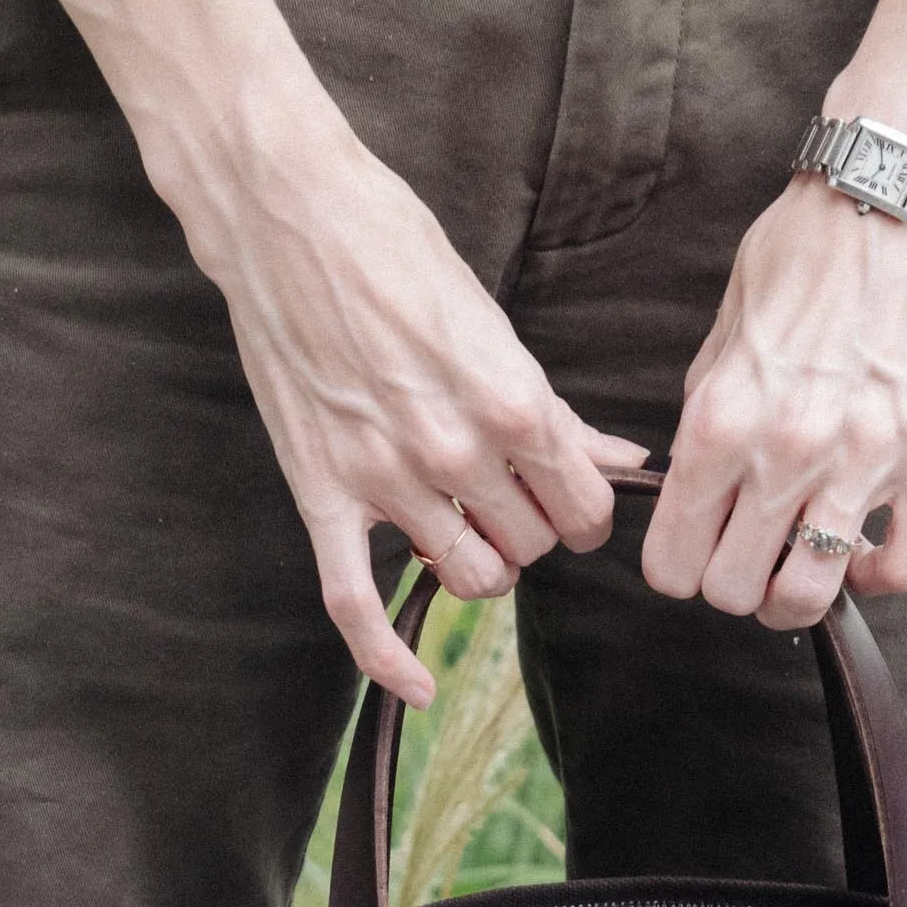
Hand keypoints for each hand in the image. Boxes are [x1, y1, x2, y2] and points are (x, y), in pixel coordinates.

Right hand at [175, 120, 645, 705]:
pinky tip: (416, 690)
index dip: (584, 513)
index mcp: (512, 401)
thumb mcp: (492, 323)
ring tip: (463, 528)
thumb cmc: (393, 248)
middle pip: (531, 548)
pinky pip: (357, 609)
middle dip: (530, 530)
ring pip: (470, 580)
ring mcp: (385, 480)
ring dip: (478, 565)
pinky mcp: (323, 497)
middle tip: (508, 499)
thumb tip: (620, 459)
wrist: (287, 215)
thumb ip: (554, 409)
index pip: (582, 508)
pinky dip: (389, 662)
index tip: (569, 502)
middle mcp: (455, 451)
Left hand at [644, 178, 906, 633]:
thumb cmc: (794, 272)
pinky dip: (879, 575)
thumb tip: (688, 507)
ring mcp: (865, 458)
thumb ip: (700, 437)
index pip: (672, 566)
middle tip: (752, 551)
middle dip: (735, 581)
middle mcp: (788, 450)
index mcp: (721, 424)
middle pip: (734, 592)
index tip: (697, 550)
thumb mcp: (717, 352)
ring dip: (798, 591)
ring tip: (803, 558)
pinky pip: (905, 570)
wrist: (884, 210)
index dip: (679, 569)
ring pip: (809, 595)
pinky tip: (865, 547)